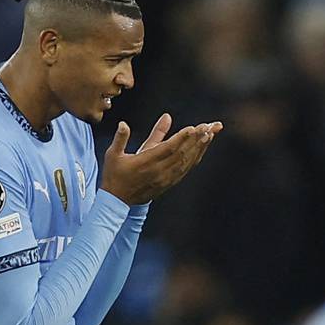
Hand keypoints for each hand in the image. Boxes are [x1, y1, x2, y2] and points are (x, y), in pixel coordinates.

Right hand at [98, 114, 222, 204]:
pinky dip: (195, 158)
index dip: (182, 138)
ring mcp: (165, 178)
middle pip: (182, 153)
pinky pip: (185, 169)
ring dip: (200, 147)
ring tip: (210, 134)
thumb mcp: (114, 154)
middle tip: (210, 126)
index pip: (168, 149)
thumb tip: (124, 123)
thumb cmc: (114, 174)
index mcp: (145, 162)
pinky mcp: (169, 182)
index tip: (194, 128)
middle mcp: (159, 171)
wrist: (117, 201)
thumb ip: (122, 138)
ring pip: (187, 161)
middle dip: (197, 139)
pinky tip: (202, 148)